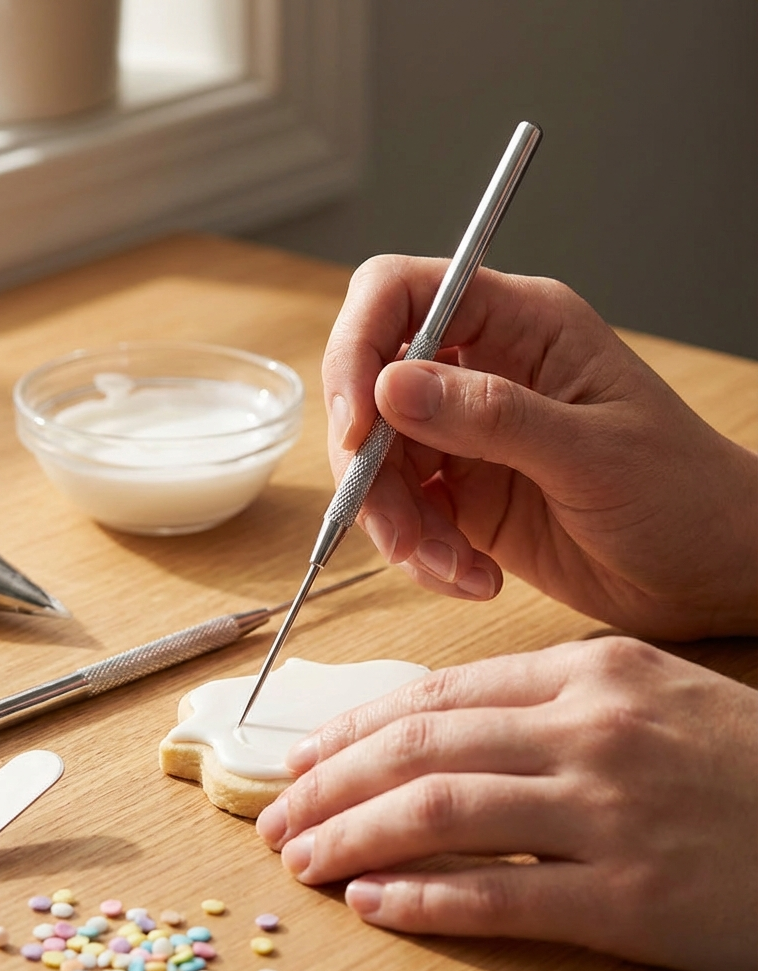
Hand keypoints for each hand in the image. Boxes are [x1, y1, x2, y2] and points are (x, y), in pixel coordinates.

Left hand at [255, 637, 757, 970]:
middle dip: (328, 784)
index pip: (437, 695)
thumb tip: (445, 722)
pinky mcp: (631, 900)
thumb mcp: (651, 691)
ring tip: (304, 860)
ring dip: (351, 837)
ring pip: (437, 816)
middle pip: (419, 749)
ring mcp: (608, 814)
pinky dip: (422, 901)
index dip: (354, 727)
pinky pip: (498, 897)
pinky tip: (376, 904)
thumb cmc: (742, 760)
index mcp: (589, 673)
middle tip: (275, 813)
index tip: (305, 754)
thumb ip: (551, 695)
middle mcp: (588, 732)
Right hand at [323, 258, 757, 638]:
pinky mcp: (464, 497)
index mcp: (521, 325)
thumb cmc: (683, 495)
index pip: (400, 294)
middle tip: (401, 531)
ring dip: (397, 524)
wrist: (712, 572)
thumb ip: (491, 416)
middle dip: (371, 466)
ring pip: (379, 463)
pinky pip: (406, 517)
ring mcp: (468, 437)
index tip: (358, 426)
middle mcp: (483, 372)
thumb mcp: (592, 452)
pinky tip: (475, 577)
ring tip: (451, 565)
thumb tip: (391, 388)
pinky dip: (422, 555)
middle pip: (371, 389)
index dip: (359, 348)